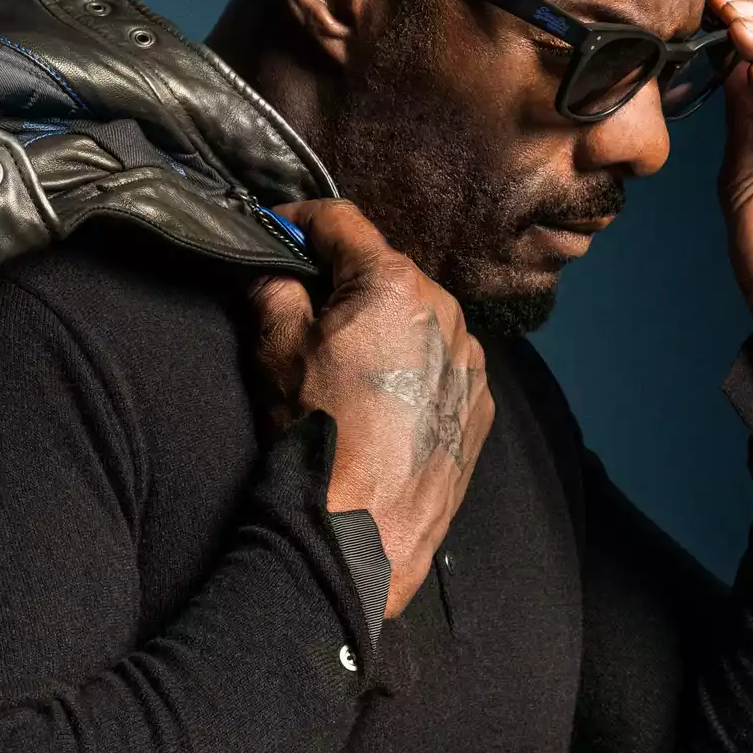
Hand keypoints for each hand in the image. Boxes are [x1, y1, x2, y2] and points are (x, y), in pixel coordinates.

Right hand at [246, 199, 494, 618]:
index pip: (342, 221)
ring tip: (347, 367)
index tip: (278, 232)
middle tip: (305, 310)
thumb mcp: (273, 352)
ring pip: (417, 317)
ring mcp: (470, 359)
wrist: (360, 532)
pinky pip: (442, 363)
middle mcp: (446, 309)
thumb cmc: (316, 436)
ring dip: (382, 325)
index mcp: (393, 283)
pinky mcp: (480, 403)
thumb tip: (273, 271)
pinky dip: (412, 367)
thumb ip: (271, 290)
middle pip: (383, 270)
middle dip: (343, 281)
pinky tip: (382, 402)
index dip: (300, 220)